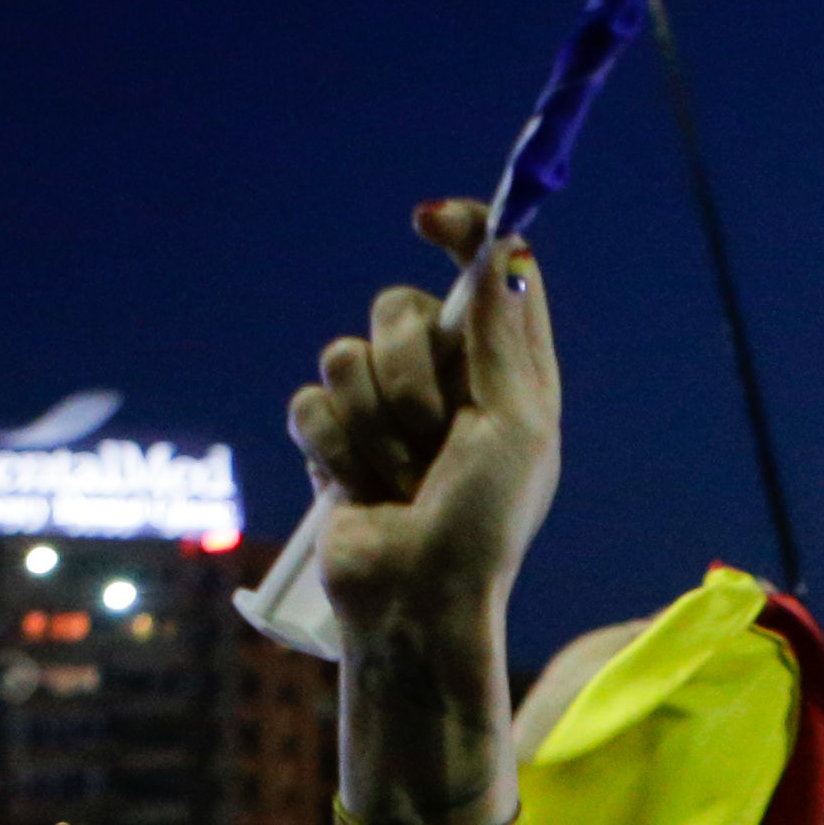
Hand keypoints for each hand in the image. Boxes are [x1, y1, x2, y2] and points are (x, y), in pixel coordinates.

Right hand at [293, 201, 561, 650]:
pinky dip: (333, 449)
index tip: (427, 220)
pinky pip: (309, 402)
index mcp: (507, 370)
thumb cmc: (483, 527)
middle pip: (400, 306)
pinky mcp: (335, 442)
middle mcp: (448, 380)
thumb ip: (501, 333)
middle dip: (406, 371)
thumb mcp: (514, 425)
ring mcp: (386, 410)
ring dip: (372, 425)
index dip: (461, 231)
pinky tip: (359, 490)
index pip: (488, 268)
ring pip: (346, 354)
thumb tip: (501, 243)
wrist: (416, 604)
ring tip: (400, 480)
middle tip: (433, 435)